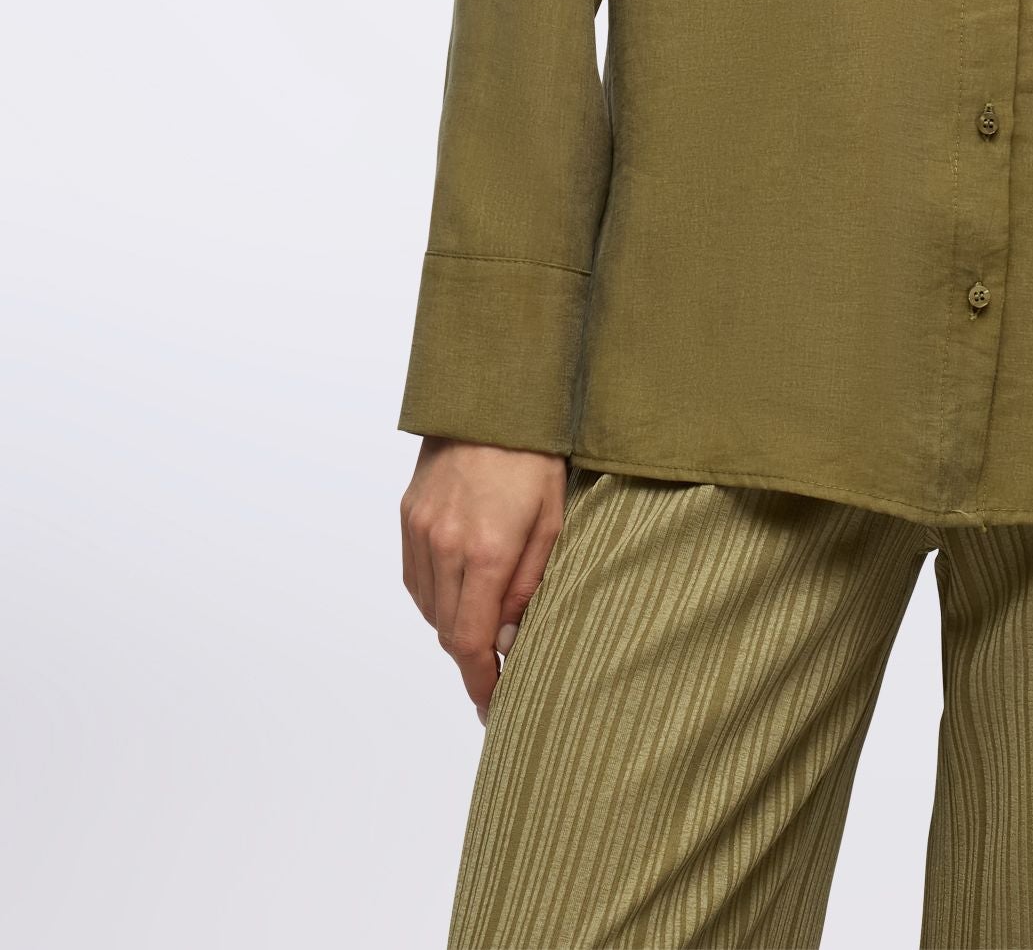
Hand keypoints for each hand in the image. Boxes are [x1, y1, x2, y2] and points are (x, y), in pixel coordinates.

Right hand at [401, 438, 567, 718]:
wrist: (493, 396)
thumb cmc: (536, 455)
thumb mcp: (553, 521)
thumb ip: (530, 584)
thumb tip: (508, 637)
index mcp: (485, 550)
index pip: (470, 642)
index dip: (480, 683)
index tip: (493, 707)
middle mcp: (445, 545)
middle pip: (447, 630)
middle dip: (472, 657)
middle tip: (498, 671)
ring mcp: (420, 530)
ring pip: (428, 607)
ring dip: (453, 626)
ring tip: (484, 625)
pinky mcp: (408, 516)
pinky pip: (416, 578)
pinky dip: (435, 596)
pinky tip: (460, 590)